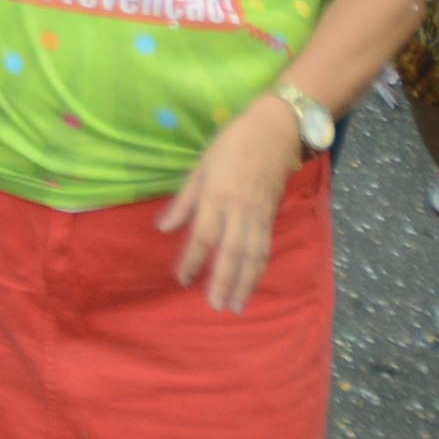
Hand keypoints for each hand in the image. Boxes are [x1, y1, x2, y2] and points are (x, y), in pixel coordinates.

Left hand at [157, 95, 305, 312]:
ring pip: (252, 256)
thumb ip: (183, 200)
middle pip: (230, 253)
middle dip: (223, 282)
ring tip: (235, 306)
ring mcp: (258, 214)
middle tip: (215, 306)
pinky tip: (252, 282)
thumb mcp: (201, 166)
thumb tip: (163, 228)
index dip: (192, 260)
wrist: (275, 131)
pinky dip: (259, 269)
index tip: (182, 280)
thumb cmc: (231, 144)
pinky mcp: (271, 215)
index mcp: (216, 195)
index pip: (202, 236)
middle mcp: (238, 210)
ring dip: (244, 283)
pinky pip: (265, 248)